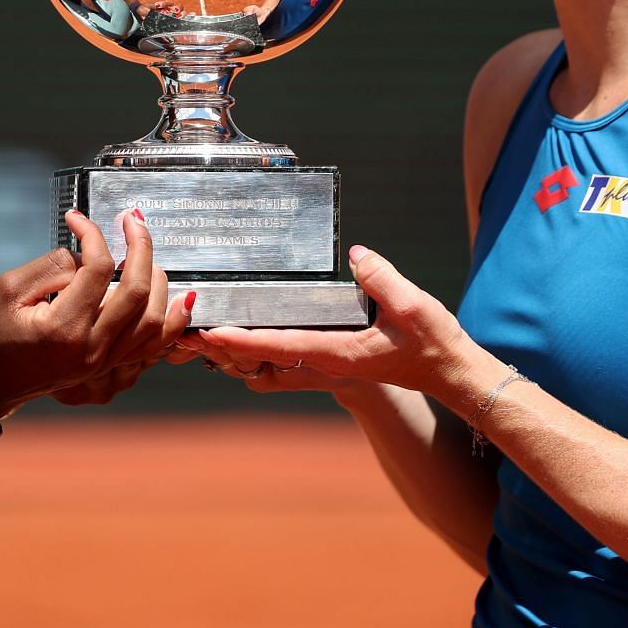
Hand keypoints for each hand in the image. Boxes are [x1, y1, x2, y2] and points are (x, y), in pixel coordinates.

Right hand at [0, 210, 192, 417]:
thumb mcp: (7, 289)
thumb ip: (52, 265)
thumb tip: (86, 253)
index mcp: (63, 328)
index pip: (97, 269)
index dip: (93, 234)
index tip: (78, 218)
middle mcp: (90, 348)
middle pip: (137, 290)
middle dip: (140, 246)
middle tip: (132, 219)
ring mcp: (102, 361)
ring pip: (152, 319)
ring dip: (158, 278)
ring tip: (143, 251)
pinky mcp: (106, 366)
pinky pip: (152, 345)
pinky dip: (170, 320)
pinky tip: (180, 298)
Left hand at [191, 246, 475, 394]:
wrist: (446, 372)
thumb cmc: (432, 343)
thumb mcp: (413, 307)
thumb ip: (382, 279)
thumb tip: (356, 255)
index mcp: (335, 352)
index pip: (280, 346)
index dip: (242, 339)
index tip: (211, 332)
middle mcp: (322, 362)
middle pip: (259, 360)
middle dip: (220, 349)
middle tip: (181, 336)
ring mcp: (322, 364)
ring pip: (264, 364)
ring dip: (229, 353)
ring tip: (193, 337)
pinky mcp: (325, 359)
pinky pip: (279, 362)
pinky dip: (251, 353)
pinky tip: (234, 339)